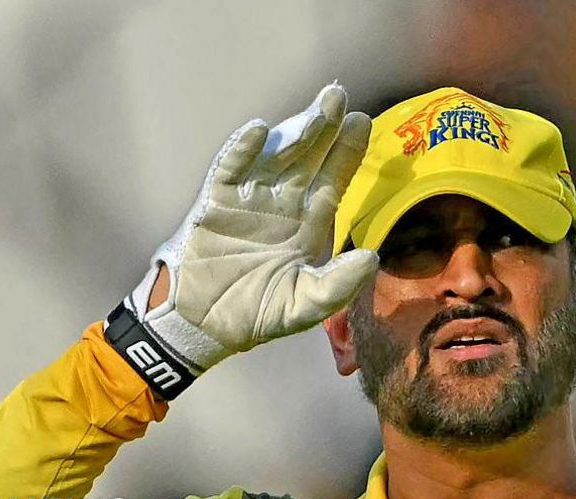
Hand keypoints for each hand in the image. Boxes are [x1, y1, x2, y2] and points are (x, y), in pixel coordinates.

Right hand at [105, 84, 378, 398]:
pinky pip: (230, 170)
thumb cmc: (257, 314)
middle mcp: (282, 203)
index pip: (333, 180)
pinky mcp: (216, 203)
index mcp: (309, 223)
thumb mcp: (305, 306)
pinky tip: (258, 130)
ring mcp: (249, 199)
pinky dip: (241, 150)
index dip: (346, 152)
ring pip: (274, 156)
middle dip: (322, 127)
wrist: (203, 325)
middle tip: (337, 96)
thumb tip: (372, 257)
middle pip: (307, 157)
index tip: (362, 123)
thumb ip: (338, 285)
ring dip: (292, 132)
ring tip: (314, 112)